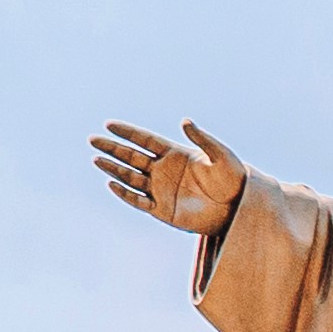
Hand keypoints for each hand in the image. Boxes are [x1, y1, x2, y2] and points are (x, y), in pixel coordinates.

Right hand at [89, 120, 244, 235]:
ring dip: (114, 169)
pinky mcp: (163, 210)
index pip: (145, 140)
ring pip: (131, 177)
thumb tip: (184, 121)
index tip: (109, 124)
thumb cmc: (234, 179)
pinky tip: (112, 183)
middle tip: (93, 140)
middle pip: (132, 157)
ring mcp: (162, 190)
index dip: (128, 132)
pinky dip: (126, 193)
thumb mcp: (221, 155)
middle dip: (113, 148)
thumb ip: (202, 138)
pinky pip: (139, 201)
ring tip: (96, 159)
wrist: (239, 208)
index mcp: (175, 154)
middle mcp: (164, 170)